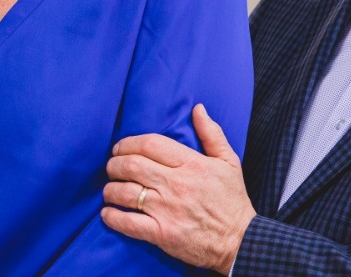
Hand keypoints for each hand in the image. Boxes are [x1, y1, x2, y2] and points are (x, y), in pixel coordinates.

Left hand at [101, 104, 256, 273]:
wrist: (241, 241)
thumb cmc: (233, 201)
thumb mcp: (229, 162)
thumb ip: (212, 134)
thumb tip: (198, 108)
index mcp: (191, 164)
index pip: (150, 144)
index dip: (128, 143)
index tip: (120, 148)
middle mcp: (176, 184)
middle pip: (131, 165)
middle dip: (114, 164)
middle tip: (112, 167)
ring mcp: (167, 210)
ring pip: (125, 192)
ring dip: (110, 189)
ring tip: (110, 190)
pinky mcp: (162, 234)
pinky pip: (127, 223)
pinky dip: (112, 216)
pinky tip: (108, 213)